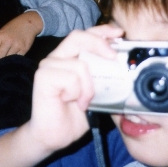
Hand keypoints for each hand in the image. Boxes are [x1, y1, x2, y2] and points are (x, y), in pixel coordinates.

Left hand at [0, 11, 42, 60]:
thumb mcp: (0, 32)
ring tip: (4, 57)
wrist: (29, 23)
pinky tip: (11, 56)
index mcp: (0, 36)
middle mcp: (8, 41)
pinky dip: (12, 59)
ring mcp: (17, 46)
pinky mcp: (24, 50)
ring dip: (4, 61)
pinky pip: (15, 59)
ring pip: (6, 60)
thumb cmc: (13, 27)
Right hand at [28, 25, 122, 150]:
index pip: (84, 35)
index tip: (119, 33)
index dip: (101, 31)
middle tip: (114, 57)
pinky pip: (71, 78)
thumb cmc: (73, 115)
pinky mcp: (42, 77)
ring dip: (89, 86)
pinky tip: (73, 103)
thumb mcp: (95, 92)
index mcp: (69, 57)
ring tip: (84, 101)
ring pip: (79, 64)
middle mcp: (56, 58)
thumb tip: (124, 66)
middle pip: (78, 37)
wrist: (53, 136)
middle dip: (99, 44)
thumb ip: (103, 76)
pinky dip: (77, 92)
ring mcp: (48, 66)